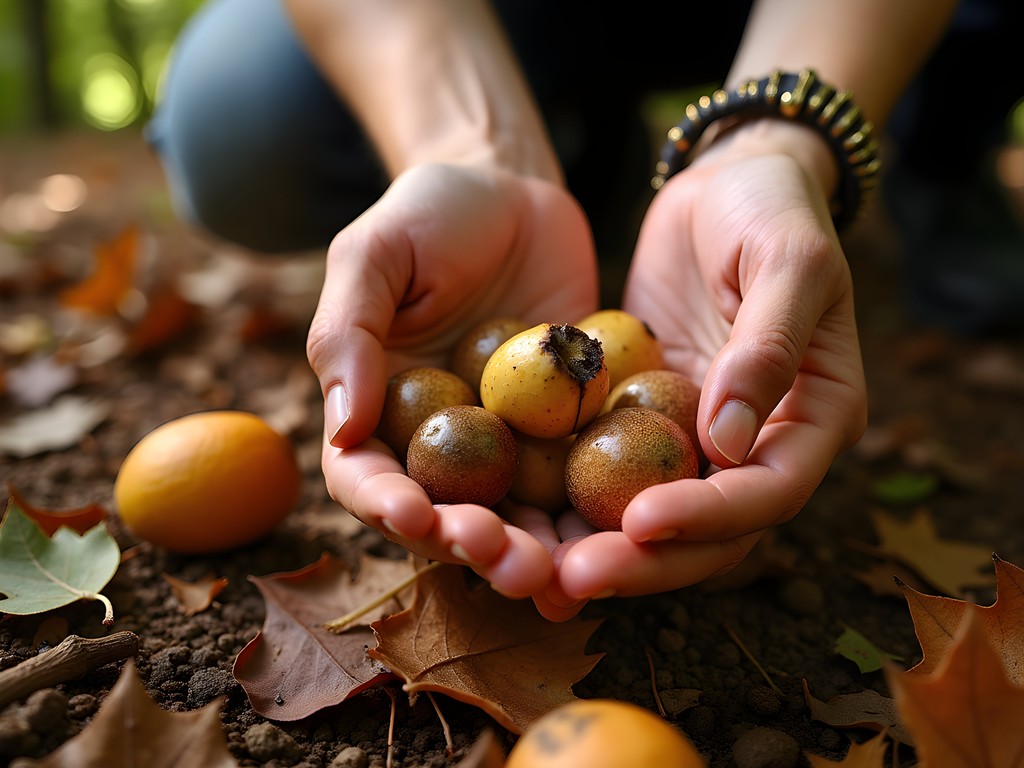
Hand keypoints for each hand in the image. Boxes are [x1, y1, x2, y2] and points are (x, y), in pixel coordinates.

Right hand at [306, 162, 597, 598]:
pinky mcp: (568, 432)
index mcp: (376, 412)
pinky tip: (621, 540)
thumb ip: (348, 334)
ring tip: (563, 573)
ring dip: (537, 552)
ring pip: (516, 516)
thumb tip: (343, 428)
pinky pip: (580, 480)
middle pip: (445, 516)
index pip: (365, 476)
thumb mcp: (374, 254)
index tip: (415, 516)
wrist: (518, 193)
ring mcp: (507, 445)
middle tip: (507, 559)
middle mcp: (439, 442)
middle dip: (472, 546)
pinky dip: (595, 516)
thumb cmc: (431, 215)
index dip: (385, 505)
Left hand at [552, 136, 867, 601]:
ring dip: (601, 547)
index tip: (641, 522)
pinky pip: (612, 469)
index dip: (710, 518)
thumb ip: (767, 348)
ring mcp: (700, 436)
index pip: (770, 492)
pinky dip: (575, 500)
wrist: (727, 181)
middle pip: (708, 530)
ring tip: (537, 572)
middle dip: (644, 560)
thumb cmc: (773, 209)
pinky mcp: (647, 418)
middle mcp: (761, 444)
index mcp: (815, 418)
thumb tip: (730, 441)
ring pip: (655, 514)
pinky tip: (522, 522)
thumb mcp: (788, 262)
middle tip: (572, 578)